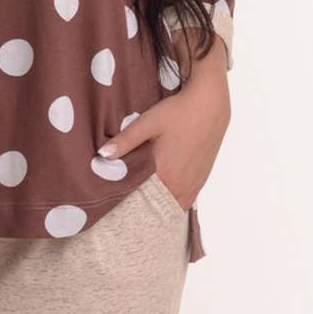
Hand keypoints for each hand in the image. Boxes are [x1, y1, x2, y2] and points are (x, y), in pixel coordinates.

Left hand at [99, 33, 229, 210]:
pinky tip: (159, 197)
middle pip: (151, 205)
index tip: (111, 193)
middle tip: (122, 197)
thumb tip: (102, 154)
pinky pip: (182, 204)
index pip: (135, 195)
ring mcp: (191, 186)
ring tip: (139, 199)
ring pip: (167, 207)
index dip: (122, 195)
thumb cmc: (179, 111)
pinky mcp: (199, 183)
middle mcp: (179, 184)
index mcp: (163, 172)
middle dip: (137, 203)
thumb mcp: (148, 122)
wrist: (210, 105)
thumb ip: (125, 140)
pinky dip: (169, 203)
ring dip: (154, 205)